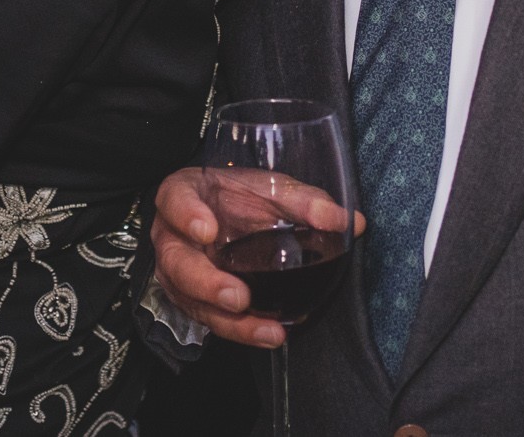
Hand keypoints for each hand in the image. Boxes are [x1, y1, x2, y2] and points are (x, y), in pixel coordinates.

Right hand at [149, 167, 365, 348]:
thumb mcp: (271, 188)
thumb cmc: (240, 195)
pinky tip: (270, 334)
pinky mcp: (193, 299)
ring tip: (266, 329)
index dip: (186, 215)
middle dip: (205, 283)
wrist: (224, 213)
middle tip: (238, 297)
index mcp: (183, 196)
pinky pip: (211, 319)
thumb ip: (305, 201)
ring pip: (192, 300)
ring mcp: (179, 272)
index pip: (174, 200)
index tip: (207, 230)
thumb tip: (350, 222)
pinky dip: (241, 330)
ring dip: (227, 320)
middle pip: (176, 263)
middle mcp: (173, 237)